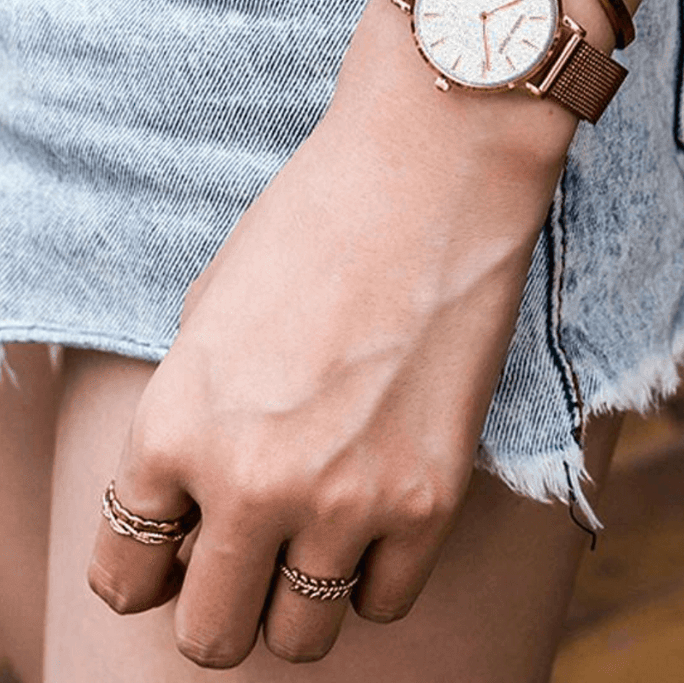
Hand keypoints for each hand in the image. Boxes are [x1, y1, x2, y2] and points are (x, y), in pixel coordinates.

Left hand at [87, 0, 572, 667]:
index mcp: (173, 428)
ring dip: (301, 596)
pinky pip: (387, 600)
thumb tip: (198, 494)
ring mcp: (346, 499)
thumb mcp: (211, 314)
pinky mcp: (431, 498)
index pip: (124, 574)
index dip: (149, 569)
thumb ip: (191, 420)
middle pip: (209, 635)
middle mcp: (249, 482)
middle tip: (252, 556)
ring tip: (323, 531)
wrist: (430, 174)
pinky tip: (382, 509)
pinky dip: (376, 572)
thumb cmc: (315, 222)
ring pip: (300, 638)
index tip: (182, 550)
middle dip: (221, 602)